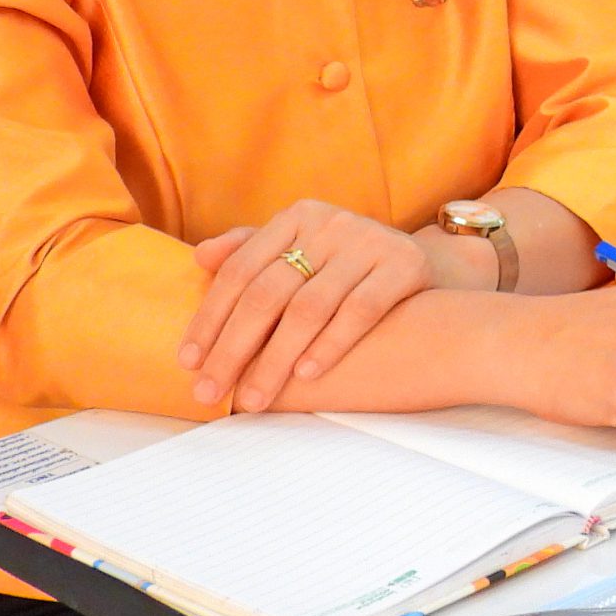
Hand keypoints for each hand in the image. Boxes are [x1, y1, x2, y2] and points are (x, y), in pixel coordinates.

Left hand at [180, 200, 442, 411]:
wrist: (426, 266)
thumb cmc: (348, 270)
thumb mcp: (302, 252)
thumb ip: (252, 253)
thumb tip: (200, 256)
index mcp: (298, 217)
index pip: (240, 270)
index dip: (211, 317)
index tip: (190, 363)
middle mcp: (331, 223)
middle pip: (268, 292)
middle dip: (233, 348)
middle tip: (211, 392)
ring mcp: (369, 241)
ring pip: (309, 307)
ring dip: (276, 359)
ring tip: (255, 398)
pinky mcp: (405, 264)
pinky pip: (360, 310)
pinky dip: (330, 345)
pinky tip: (307, 374)